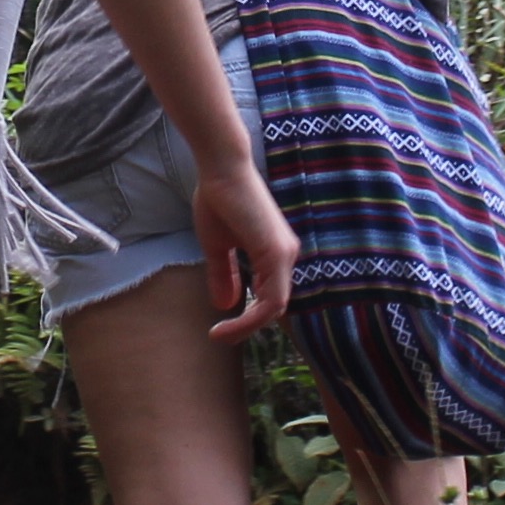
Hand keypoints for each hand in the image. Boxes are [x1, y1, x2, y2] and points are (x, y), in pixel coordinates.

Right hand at [192, 147, 298, 344]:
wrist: (220, 170)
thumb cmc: (219, 200)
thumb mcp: (218, 247)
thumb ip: (224, 275)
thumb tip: (225, 304)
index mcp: (275, 255)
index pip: (269, 299)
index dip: (247, 319)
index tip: (219, 330)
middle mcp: (287, 256)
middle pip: (274, 308)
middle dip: (247, 328)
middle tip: (220, 335)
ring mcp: (285, 255)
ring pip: (275, 308)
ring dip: (247, 327)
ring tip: (220, 333)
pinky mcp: (277, 253)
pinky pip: (271, 300)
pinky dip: (250, 317)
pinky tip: (227, 321)